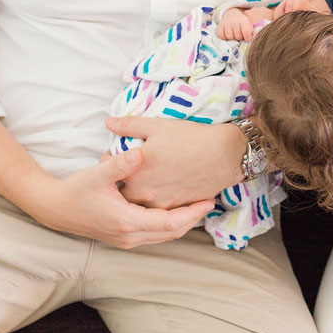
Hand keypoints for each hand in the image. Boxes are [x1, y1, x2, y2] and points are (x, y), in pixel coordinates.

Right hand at [30, 148, 213, 248]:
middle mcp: (130, 236)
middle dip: (193, 218)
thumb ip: (120, 163)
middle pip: (172, 233)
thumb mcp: (97, 173)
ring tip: (198, 204)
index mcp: (127, 221)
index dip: (192, 212)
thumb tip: (140, 152)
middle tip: (209, 200)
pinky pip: (155, 234)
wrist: (54, 209)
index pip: (170, 223)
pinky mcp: (124, 238)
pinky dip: (169, 224)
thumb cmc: (75, 190)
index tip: (208, 200)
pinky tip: (176, 208)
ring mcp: (127, 240)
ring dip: (183, 222)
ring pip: (164, 236)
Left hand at [105, 115, 244, 207]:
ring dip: (140, 194)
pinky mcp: (176, 210)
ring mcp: (160, 204)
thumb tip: (108, 122)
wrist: (223, 155)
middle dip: (124, 182)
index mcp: (135, 172)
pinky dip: (157, 200)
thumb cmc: (189, 138)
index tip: (116, 157)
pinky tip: (163, 186)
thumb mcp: (157, 126)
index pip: (112, 174)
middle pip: (123, 193)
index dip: (112, 165)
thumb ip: (128, 126)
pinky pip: (159, 210)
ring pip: (140, 204)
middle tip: (132, 169)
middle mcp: (144, 193)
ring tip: (149, 178)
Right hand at [217, 8, 254, 40]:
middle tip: (239, 34)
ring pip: (229, 37)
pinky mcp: (220, 25)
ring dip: (232, 38)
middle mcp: (234, 21)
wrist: (232, 14)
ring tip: (234, 34)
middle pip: (238, 36)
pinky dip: (224, 37)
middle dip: (239, 37)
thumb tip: (250, 38)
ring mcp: (226, 23)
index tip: (247, 38)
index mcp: (243, 20)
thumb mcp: (249, 24)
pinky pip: (221, 36)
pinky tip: (227, 34)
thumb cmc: (242, 22)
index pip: (246, 32)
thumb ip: (251, 31)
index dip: (247, 38)